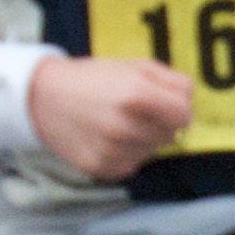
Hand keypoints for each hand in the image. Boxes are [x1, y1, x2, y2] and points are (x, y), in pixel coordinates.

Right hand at [24, 53, 196, 179]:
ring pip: (152, 151)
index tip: (164, 105)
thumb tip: (190, 103)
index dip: (178, 109)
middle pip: (171, 135)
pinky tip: (107, 138)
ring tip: (118, 123)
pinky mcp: (102, 168)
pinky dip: (126, 154)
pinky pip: (132, 164)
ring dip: (143, 139)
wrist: (44, 97)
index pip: (184, 116)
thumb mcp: (135, 66)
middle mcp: (126, 127)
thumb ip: (172, 81)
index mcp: (137, 96)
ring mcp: (113, 151)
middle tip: (134, 110)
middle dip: (160, 123)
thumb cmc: (94, 79)